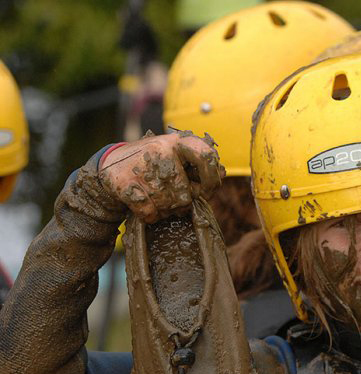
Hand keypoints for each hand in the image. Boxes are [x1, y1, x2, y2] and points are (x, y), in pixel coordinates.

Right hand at [99, 131, 223, 222]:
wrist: (110, 164)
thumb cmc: (153, 164)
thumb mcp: (174, 155)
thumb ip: (196, 165)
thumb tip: (221, 174)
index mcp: (177, 141)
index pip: (206, 157)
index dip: (212, 179)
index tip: (207, 191)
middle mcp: (160, 150)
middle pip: (185, 194)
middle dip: (180, 203)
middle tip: (171, 198)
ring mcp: (141, 167)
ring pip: (168, 205)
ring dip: (165, 210)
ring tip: (157, 199)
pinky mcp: (125, 184)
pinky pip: (149, 212)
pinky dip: (150, 215)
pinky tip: (146, 205)